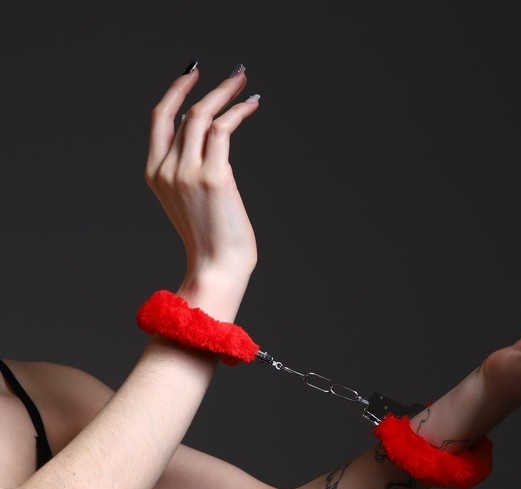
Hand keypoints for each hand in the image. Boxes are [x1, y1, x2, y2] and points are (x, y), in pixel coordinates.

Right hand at [144, 63, 259, 311]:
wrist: (217, 268)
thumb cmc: (212, 241)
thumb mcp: (192, 201)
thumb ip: (192, 170)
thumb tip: (211, 138)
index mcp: (154, 174)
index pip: (159, 121)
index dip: (174, 93)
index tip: (192, 75)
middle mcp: (166, 169)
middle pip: (182, 112)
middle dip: (205, 87)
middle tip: (232, 74)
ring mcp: (187, 172)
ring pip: (202, 115)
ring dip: (226, 93)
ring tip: (244, 83)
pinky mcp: (213, 176)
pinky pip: (222, 129)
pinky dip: (238, 112)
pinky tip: (251, 105)